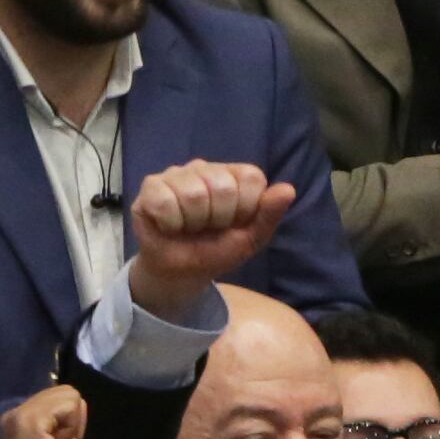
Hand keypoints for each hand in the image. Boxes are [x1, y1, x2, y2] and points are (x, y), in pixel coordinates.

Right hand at [126, 158, 297, 314]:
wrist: (183, 271)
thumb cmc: (218, 250)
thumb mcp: (251, 238)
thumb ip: (269, 214)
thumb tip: (288, 189)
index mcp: (234, 175)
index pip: (251, 177)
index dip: (246, 208)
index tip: (235, 223)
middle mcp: (205, 167)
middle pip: (222, 186)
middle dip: (219, 218)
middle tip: (209, 227)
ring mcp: (176, 174)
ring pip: (193, 194)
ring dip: (194, 222)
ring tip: (190, 226)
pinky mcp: (151, 186)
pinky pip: (165, 202)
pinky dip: (171, 223)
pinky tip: (170, 225)